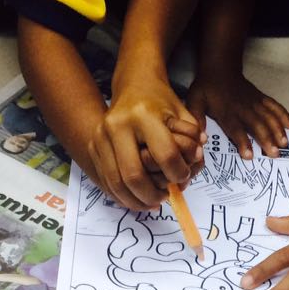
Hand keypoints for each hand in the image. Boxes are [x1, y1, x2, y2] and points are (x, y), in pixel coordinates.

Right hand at [88, 72, 205, 209]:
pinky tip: (138, 200)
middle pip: (134, 176)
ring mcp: (100, 137)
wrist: (134, 87)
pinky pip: (106, 182)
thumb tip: (195, 163)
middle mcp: (117, 125)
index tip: (183, 176)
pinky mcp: (93, 147)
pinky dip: (122, 197)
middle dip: (152, 195)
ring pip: (116, 184)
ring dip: (136, 201)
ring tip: (153, 202)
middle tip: (165, 198)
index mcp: (143, 115)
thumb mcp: (182, 114)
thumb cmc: (160, 102)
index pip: (164, 155)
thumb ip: (192, 140)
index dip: (178, 172)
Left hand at [187, 72, 288, 158]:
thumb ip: (196, 117)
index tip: (249, 156)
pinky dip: (283, 114)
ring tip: (285, 143)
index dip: (242, 142)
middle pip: (257, 125)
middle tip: (275, 154)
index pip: (235, 129)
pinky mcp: (261, 97)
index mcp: (226, 112)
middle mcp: (243, 108)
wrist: (220, 67)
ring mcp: (254, 102)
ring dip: (278, 130)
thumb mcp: (195, 101)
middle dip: (266, 139)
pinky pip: (274, 105)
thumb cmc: (206, 88)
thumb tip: (200, 136)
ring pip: (268, 116)